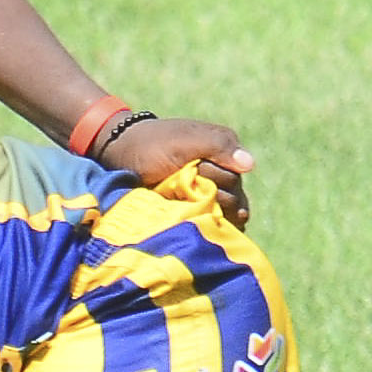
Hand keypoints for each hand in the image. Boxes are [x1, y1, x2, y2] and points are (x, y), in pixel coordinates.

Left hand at [103, 113, 253, 224]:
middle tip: (184, 188)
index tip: (195, 170)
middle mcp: (220, 178)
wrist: (120, 156)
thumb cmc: (153, 144)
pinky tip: (202, 232)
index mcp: (223, 156)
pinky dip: (209, 230)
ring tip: (191, 212)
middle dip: (211, 197)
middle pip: (232, 200)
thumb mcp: (186, 139)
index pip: (234, 179)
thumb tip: (250, 165)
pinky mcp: (192, 215)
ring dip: (211, 217)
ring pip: (226, 218)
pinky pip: (212, 228)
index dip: (215, 178)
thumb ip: (219, 146)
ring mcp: (206, 199)